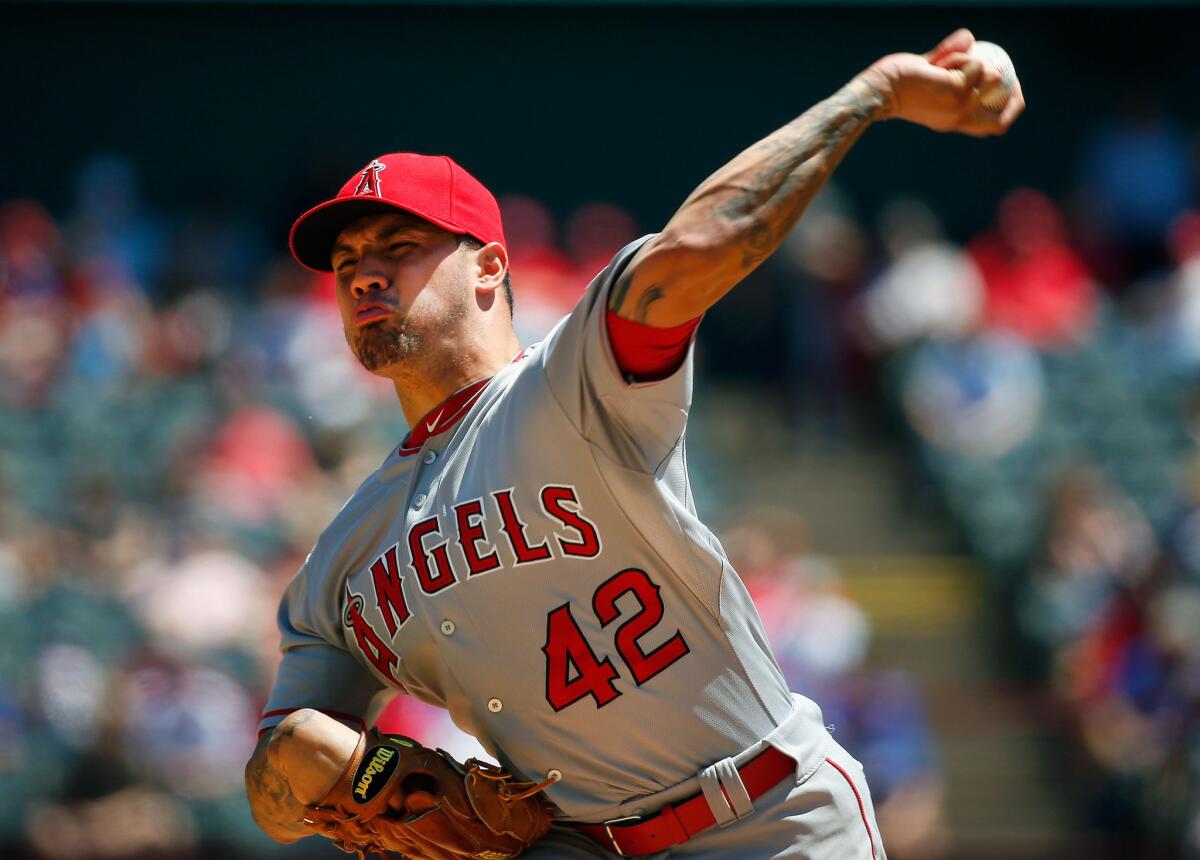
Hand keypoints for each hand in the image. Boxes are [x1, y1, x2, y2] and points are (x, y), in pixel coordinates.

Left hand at [859, 29, 1024, 136]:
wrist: (880, 89)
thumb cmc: (898, 82)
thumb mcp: (930, 76)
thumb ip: (950, 59)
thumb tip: (970, 39)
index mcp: (954, 122)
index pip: (992, 127)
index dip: (1009, 111)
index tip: (1011, 92)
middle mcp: (960, 119)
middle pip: (1002, 118)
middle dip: (1014, 95)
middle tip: (1003, 71)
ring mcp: (961, 106)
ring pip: (989, 75)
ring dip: (972, 62)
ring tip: (945, 64)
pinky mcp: (958, 90)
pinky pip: (975, 64)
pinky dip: (960, 57)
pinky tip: (939, 63)